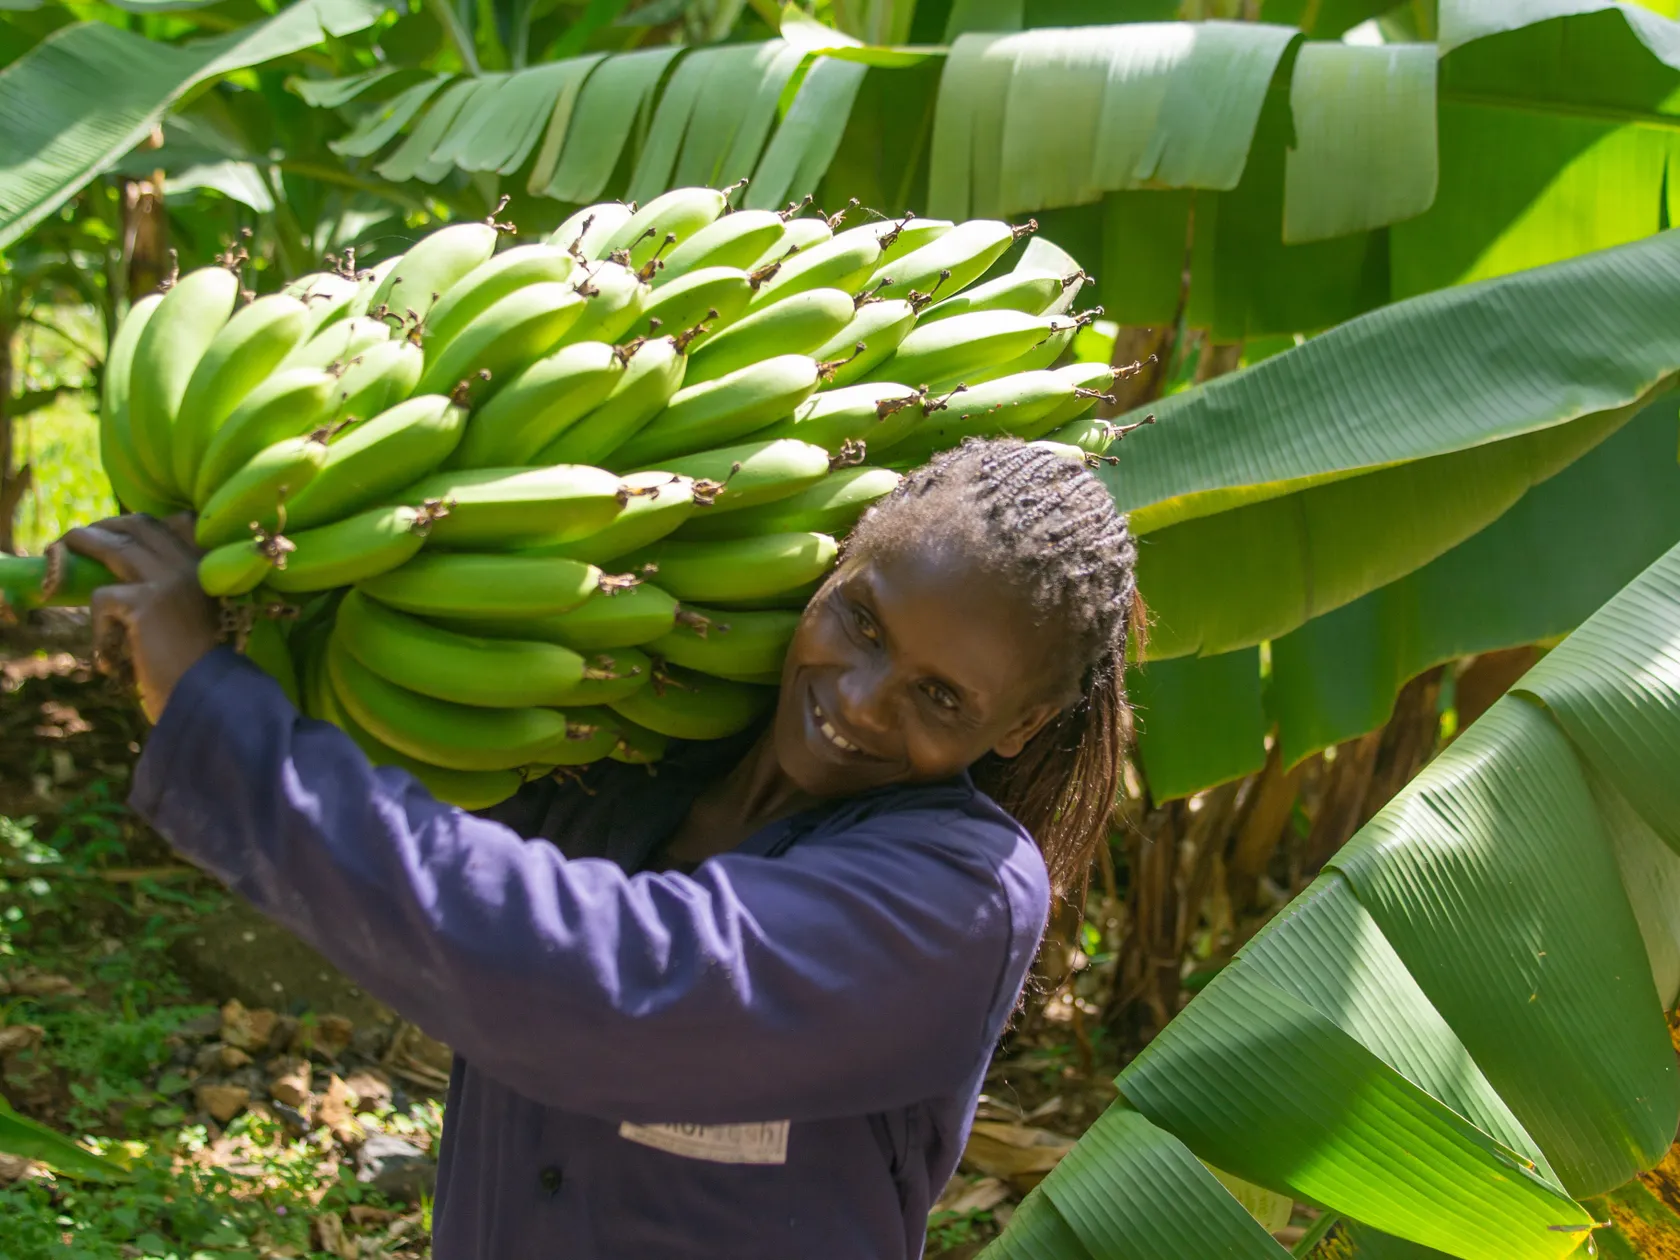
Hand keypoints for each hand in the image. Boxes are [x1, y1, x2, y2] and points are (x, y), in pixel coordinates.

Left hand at [60, 513, 219, 722]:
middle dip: (106, 525)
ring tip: (62, 549)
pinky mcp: (145, 603)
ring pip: (116, 547)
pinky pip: (102, 597)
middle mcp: (190, 567)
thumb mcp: (194, 620)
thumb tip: (128, 584)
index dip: (136, 523)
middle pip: (140, 526)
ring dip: (84, 544)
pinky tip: (106, 658)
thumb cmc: (204, 669)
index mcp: (206, 569)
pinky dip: (98, 630)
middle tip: (81, 536)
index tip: (114, 530)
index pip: (169, 526)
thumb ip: (174, 596)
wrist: (212, 695)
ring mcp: (168, 581)